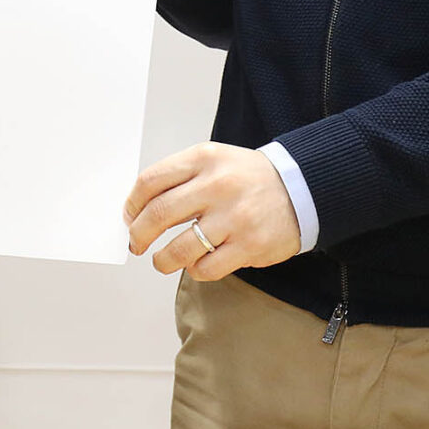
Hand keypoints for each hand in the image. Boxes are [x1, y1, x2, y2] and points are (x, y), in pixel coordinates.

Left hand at [122, 142, 300, 281]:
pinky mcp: (249, 245)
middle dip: (138, 235)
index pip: (151, 181)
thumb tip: (136, 209)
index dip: (132, 204)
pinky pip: (206, 268)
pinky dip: (194, 270)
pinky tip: (197, 262)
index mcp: (204, 158)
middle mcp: (217, 185)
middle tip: (136, 244)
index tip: (128, 217)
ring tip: (162, 261)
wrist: (300, 188)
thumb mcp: (212, 160)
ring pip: (179, 249)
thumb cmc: (246, 177)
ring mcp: (234, 217)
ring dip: (162, 260)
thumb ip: (178, 178)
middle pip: (158, 215)